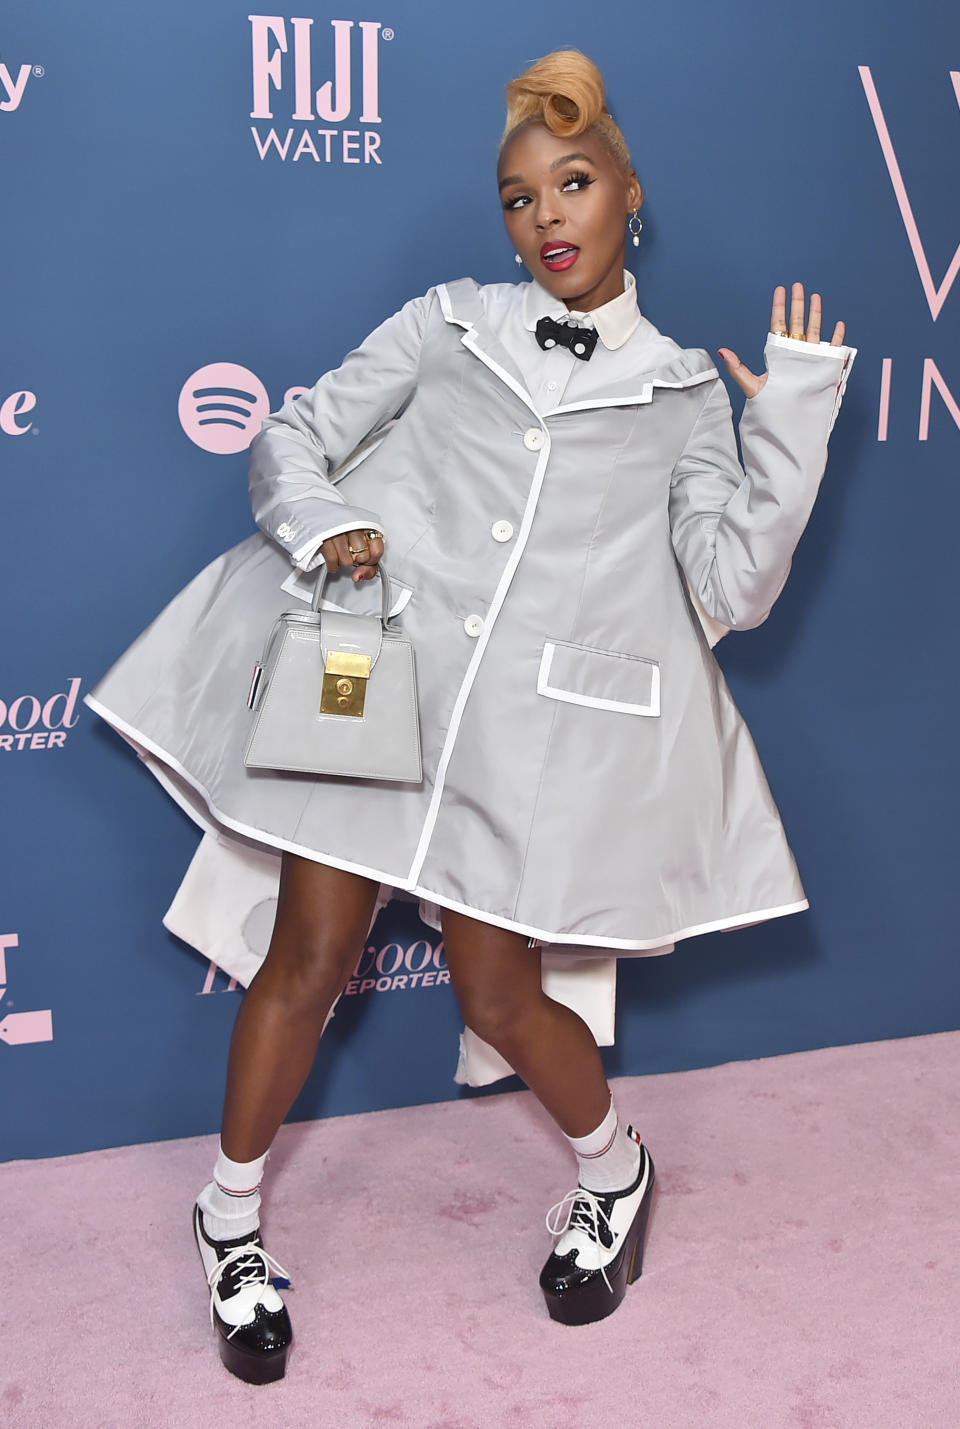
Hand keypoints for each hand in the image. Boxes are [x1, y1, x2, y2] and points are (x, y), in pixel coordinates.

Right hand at [318, 528, 383, 581]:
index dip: (371, 560)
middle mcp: (355, 525)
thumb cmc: (348, 535)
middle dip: (356, 559)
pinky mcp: (325, 535)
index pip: (376, 552)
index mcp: (369, 526)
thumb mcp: (364, 548)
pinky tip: (333, 559)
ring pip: (347, 561)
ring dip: (343, 561)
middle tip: (351, 553)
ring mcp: (339, 529)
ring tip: (341, 553)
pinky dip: (332, 565)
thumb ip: (369, 568)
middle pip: (362, 558)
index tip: (366, 559)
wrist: (325, 519)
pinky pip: (332, 560)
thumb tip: (358, 576)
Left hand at [718, 282, 846, 397]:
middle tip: (797, 286)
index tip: (780, 290)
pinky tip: (838, 324)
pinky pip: (833, 349)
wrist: (787, 421)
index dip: (779, 307)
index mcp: (779, 353)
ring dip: (816, 313)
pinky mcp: (824, 367)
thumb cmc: (769, 405)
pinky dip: (837, 337)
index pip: (778, 324)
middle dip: (797, 304)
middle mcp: (795, 352)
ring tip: (815, 296)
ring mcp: (810, 358)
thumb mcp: (751, 385)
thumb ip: (737, 368)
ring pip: (814, 330)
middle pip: (797, 323)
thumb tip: (722, 351)